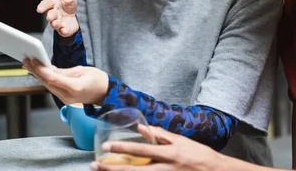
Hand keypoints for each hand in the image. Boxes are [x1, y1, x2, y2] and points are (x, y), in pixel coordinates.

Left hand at [22, 59, 108, 104]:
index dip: (41, 69)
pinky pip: (52, 88)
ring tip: (28, 64)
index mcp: (74, 87)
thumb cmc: (98, 80)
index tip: (33, 60)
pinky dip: (44, 79)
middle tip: (26, 60)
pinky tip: (38, 72)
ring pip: (48, 86)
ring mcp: (65, 99)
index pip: (53, 78)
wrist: (106, 94)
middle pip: (47, 83)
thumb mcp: (82, 70)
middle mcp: (68, 96)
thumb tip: (49, 68)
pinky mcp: (64, 98)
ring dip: (37, 75)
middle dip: (35, 71)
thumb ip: (64, 71)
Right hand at [37, 0, 78, 36]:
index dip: (43, 6)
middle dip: (50, 16)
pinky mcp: (62, 29)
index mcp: (53, 3)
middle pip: (50, 15)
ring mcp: (57, 21)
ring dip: (55, 23)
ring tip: (57, 23)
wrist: (74, 17)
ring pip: (54, 23)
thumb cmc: (68, 5)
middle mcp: (54, 13)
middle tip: (51, 16)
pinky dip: (63, 30)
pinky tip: (64, 29)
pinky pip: (62, 31)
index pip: (46, 4)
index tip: (39, 9)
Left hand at [90, 126, 235, 170]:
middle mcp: (166, 169)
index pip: (141, 151)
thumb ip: (161, 135)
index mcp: (169, 153)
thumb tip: (141, 128)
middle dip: (112, 170)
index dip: (122, 150)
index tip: (105, 148)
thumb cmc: (200, 155)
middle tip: (95, 166)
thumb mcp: (182, 141)